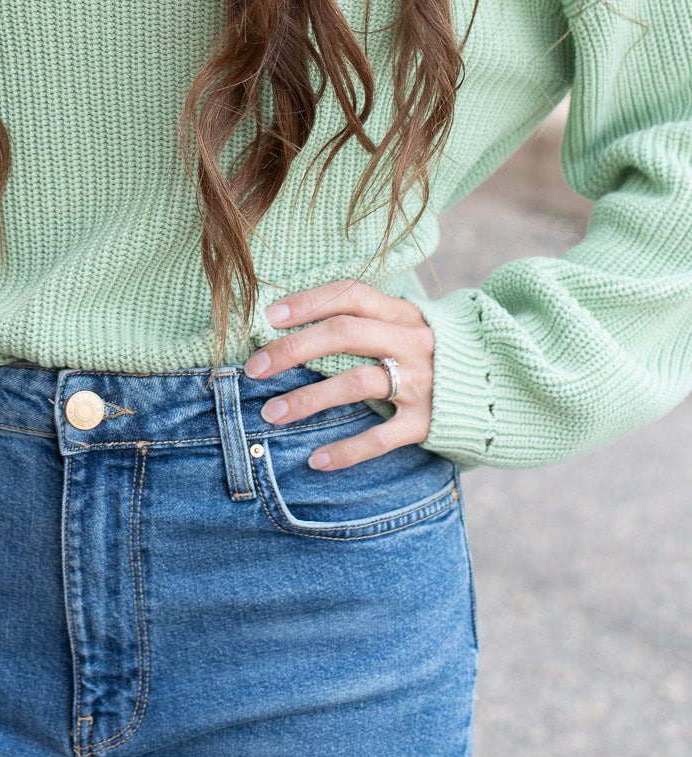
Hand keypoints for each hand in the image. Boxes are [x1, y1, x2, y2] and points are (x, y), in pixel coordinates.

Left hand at [243, 279, 434, 469]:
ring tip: (271, 414)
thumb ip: (367, 320)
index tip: (269, 316)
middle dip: (293, 349)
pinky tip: (317, 460)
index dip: (308, 302)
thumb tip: (298, 321)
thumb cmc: (435, 353)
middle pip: (345, 334)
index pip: (350, 295)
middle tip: (254, 368)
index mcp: (403, 313)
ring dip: (308, 399)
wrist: (500, 384)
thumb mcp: (408, 325)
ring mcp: (421, 382)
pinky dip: (347, 450)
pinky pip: (382, 437)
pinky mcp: (428, 421)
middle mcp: (411, 342)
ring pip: (356, 384)